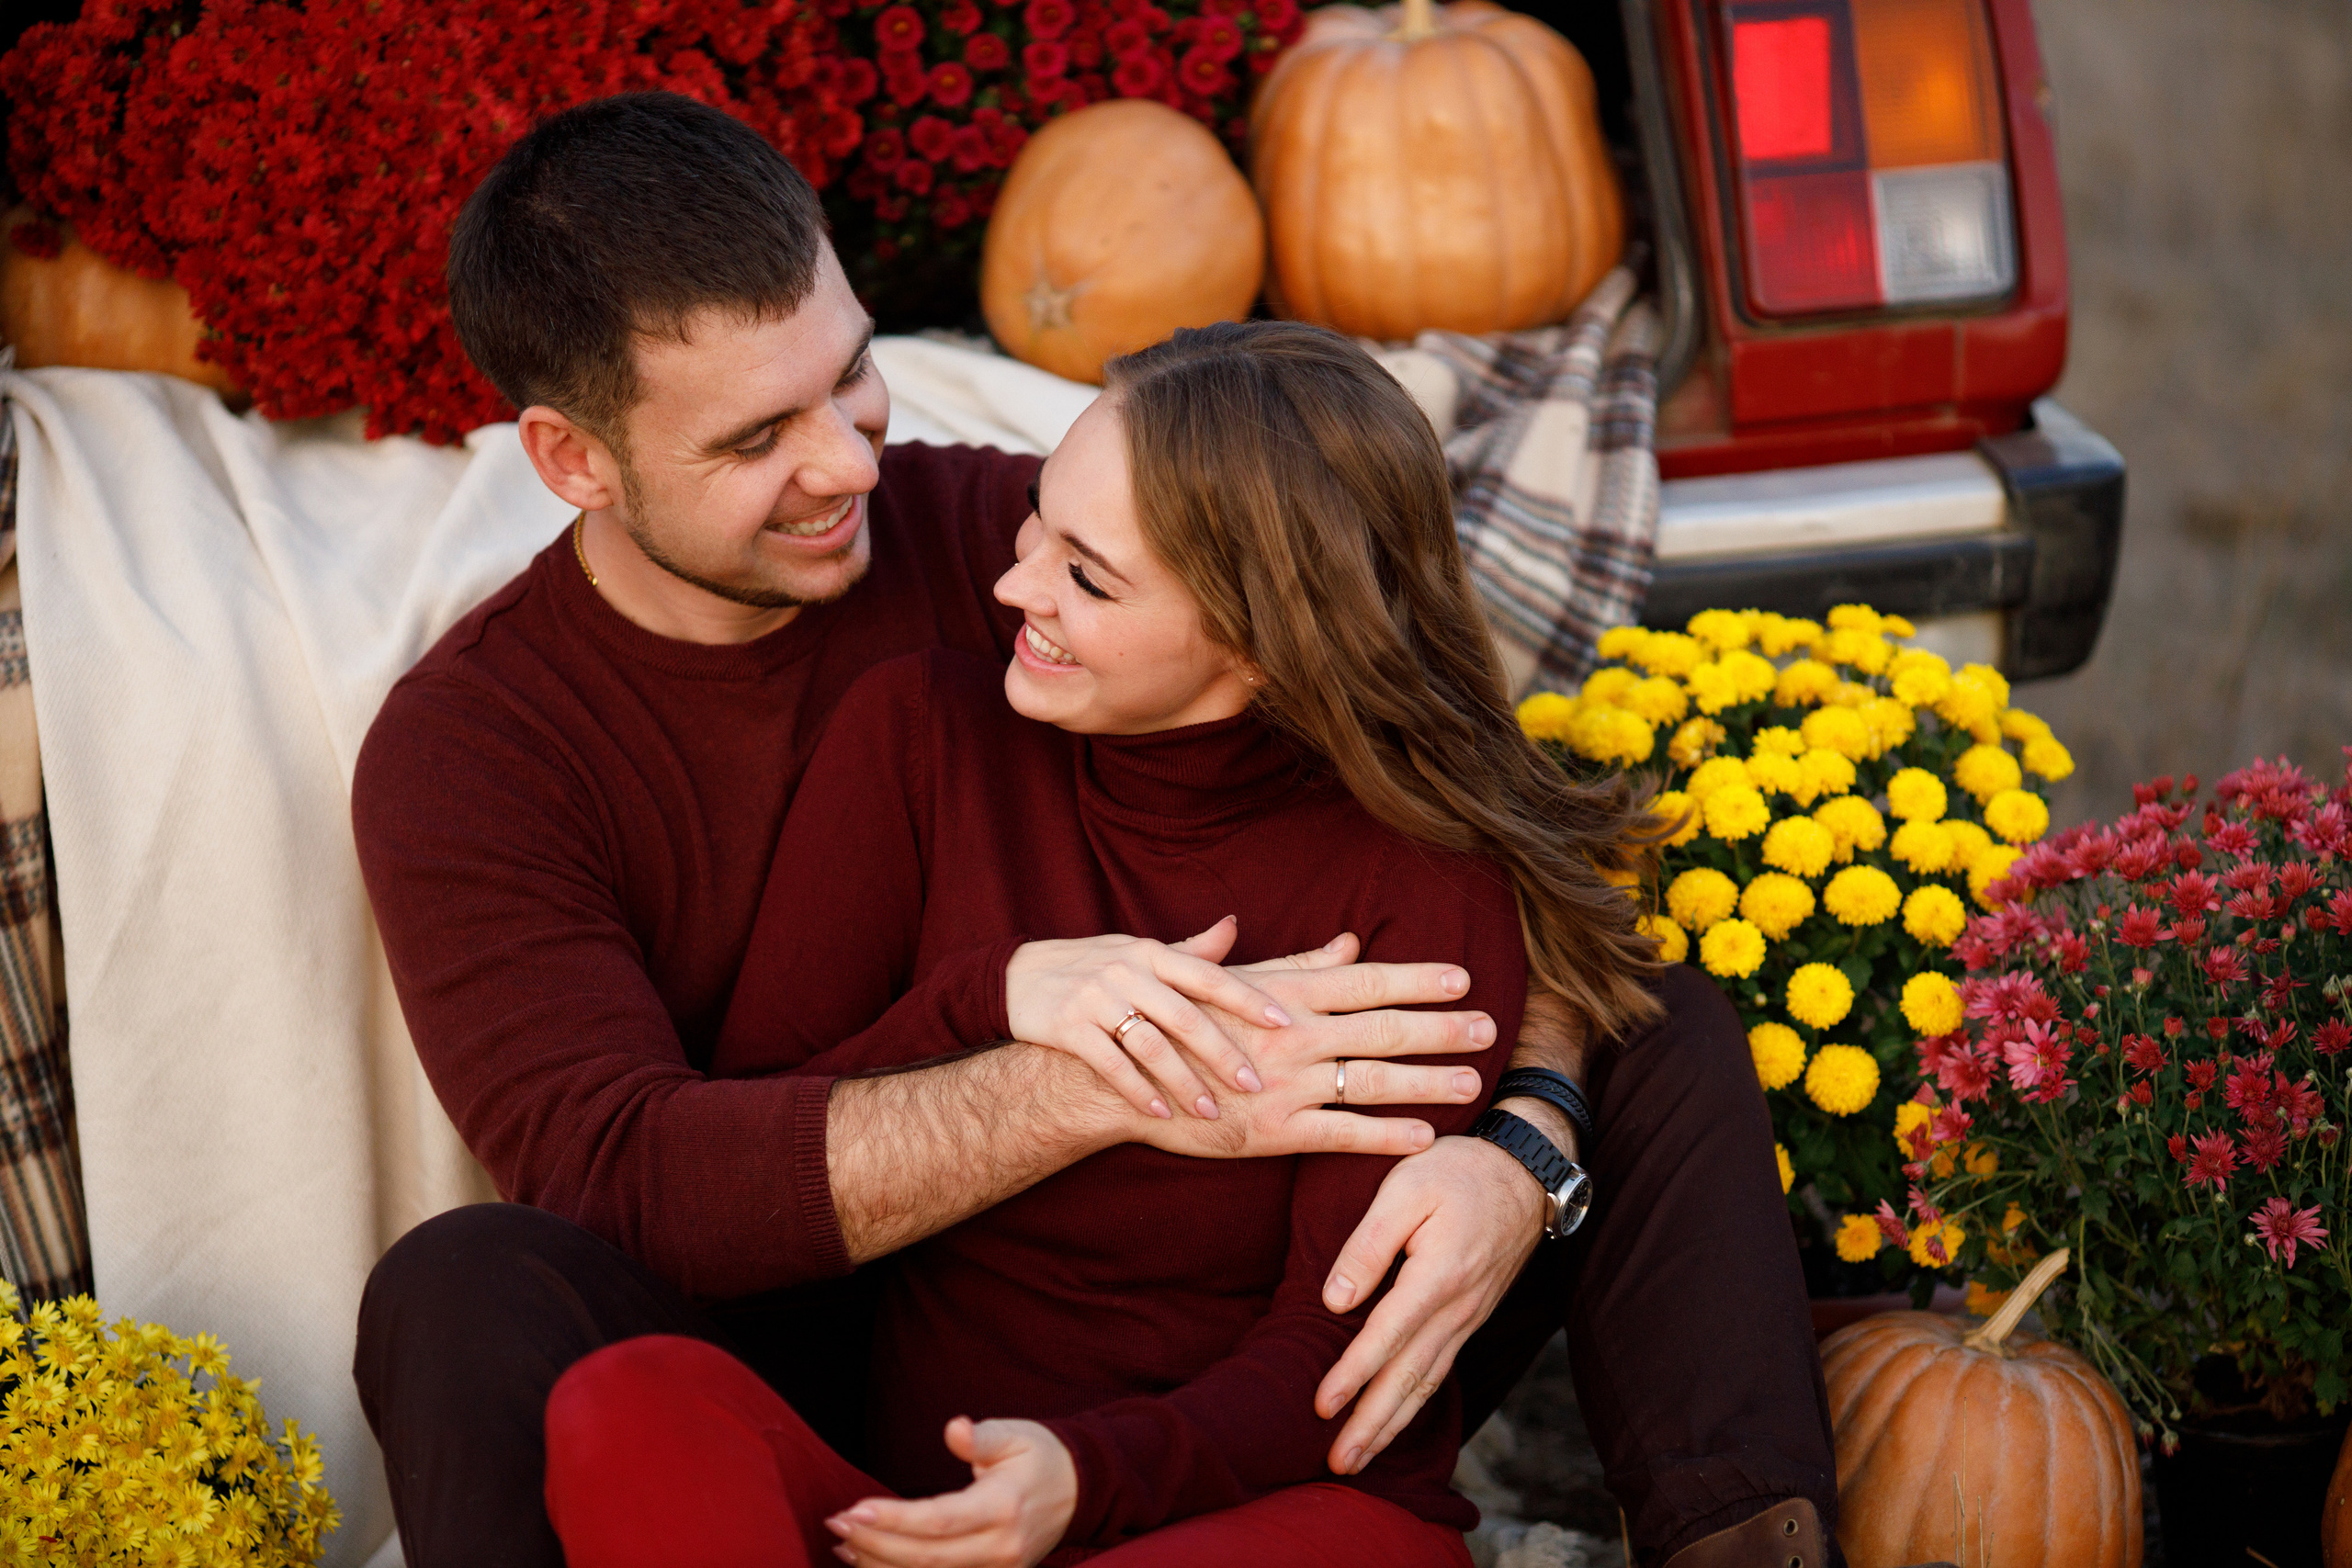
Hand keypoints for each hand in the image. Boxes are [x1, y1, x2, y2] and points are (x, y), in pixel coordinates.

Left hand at [825, 1418, 1074, 1567]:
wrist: (1080, 1491)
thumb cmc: (1040, 1456)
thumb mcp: (1016, 1434)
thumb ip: (983, 1437)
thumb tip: (955, 1429)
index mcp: (1004, 1508)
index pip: (940, 1520)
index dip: (894, 1519)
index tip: (853, 1510)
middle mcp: (1001, 1548)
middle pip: (927, 1557)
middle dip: (875, 1544)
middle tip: (835, 1524)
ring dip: (881, 1566)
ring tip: (843, 1547)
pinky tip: (873, 1563)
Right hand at [1005, 918, 1290, 1121]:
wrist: (1016, 977)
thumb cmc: (1092, 965)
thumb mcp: (1138, 950)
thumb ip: (1188, 950)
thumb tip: (1234, 926)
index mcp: (1151, 952)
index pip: (1210, 975)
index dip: (1248, 999)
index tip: (1284, 1023)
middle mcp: (1126, 971)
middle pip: (1186, 1016)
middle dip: (1223, 1053)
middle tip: (1255, 1084)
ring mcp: (1095, 999)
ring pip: (1151, 1046)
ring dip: (1184, 1083)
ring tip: (1210, 1112)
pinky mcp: (1068, 1028)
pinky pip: (1112, 1065)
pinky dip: (1138, 1092)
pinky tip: (1161, 1114)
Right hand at [1127, 934, 1497, 1159]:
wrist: (1120, 1078)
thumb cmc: (1180, 1023)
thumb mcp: (1239, 983)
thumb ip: (1300, 966)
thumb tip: (1350, 943)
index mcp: (1286, 994)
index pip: (1365, 981)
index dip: (1416, 978)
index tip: (1463, 978)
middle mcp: (1293, 1035)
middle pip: (1382, 1028)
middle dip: (1440, 1028)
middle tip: (1489, 1027)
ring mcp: (1284, 1084)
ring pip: (1372, 1081)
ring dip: (1427, 1081)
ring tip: (1473, 1082)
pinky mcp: (1271, 1131)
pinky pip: (1341, 1134)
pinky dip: (1385, 1136)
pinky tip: (1425, 1137)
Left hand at [1312, 1132, 1545, 1473]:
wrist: (1526, 1174)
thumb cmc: (1458, 1171)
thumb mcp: (1407, 1186)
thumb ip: (1369, 1243)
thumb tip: (1335, 1300)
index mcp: (1438, 1274)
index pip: (1387, 1336)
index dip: (1353, 1375)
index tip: (1322, 1407)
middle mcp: (1458, 1308)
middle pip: (1410, 1378)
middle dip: (1372, 1425)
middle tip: (1338, 1463)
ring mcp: (1469, 1317)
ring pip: (1428, 1383)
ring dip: (1392, 1425)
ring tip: (1358, 1459)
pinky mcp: (1471, 1317)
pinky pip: (1441, 1370)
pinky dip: (1417, 1404)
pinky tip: (1396, 1421)